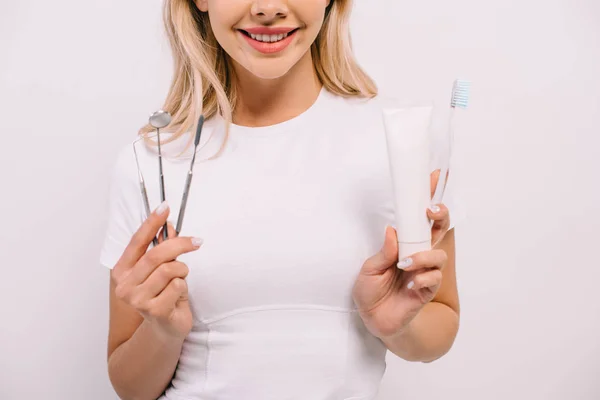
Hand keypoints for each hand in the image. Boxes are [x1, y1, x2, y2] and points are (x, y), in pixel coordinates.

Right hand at [111, 202, 202, 340]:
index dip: (151, 223)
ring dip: (182, 272)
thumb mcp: (160, 271)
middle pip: (156, 255)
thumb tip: (169, 225)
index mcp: (122, 271)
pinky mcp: (154, 310)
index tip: (164, 207)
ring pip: (170, 269)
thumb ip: (162, 249)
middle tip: (197, 241)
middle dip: (180, 244)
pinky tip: (178, 297)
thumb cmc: (162, 296)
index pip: (137, 242)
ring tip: (180, 280)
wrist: (165, 329)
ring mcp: (138, 300)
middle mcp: (125, 285)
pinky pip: (178, 285)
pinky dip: (184, 287)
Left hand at [351, 170, 450, 338]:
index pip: (419, 218)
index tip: (436, 175)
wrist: (373, 319)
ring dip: (422, 256)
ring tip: (405, 265)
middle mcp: (418, 255)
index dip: (429, 198)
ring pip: (438, 254)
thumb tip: (393, 231)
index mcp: (404, 245)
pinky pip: (432, 277)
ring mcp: (425, 271)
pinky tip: (410, 284)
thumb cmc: (371, 291)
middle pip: (439, 229)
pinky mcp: (426, 289)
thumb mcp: (370, 268)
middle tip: (431, 211)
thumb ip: (384, 251)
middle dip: (440, 215)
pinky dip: (421, 278)